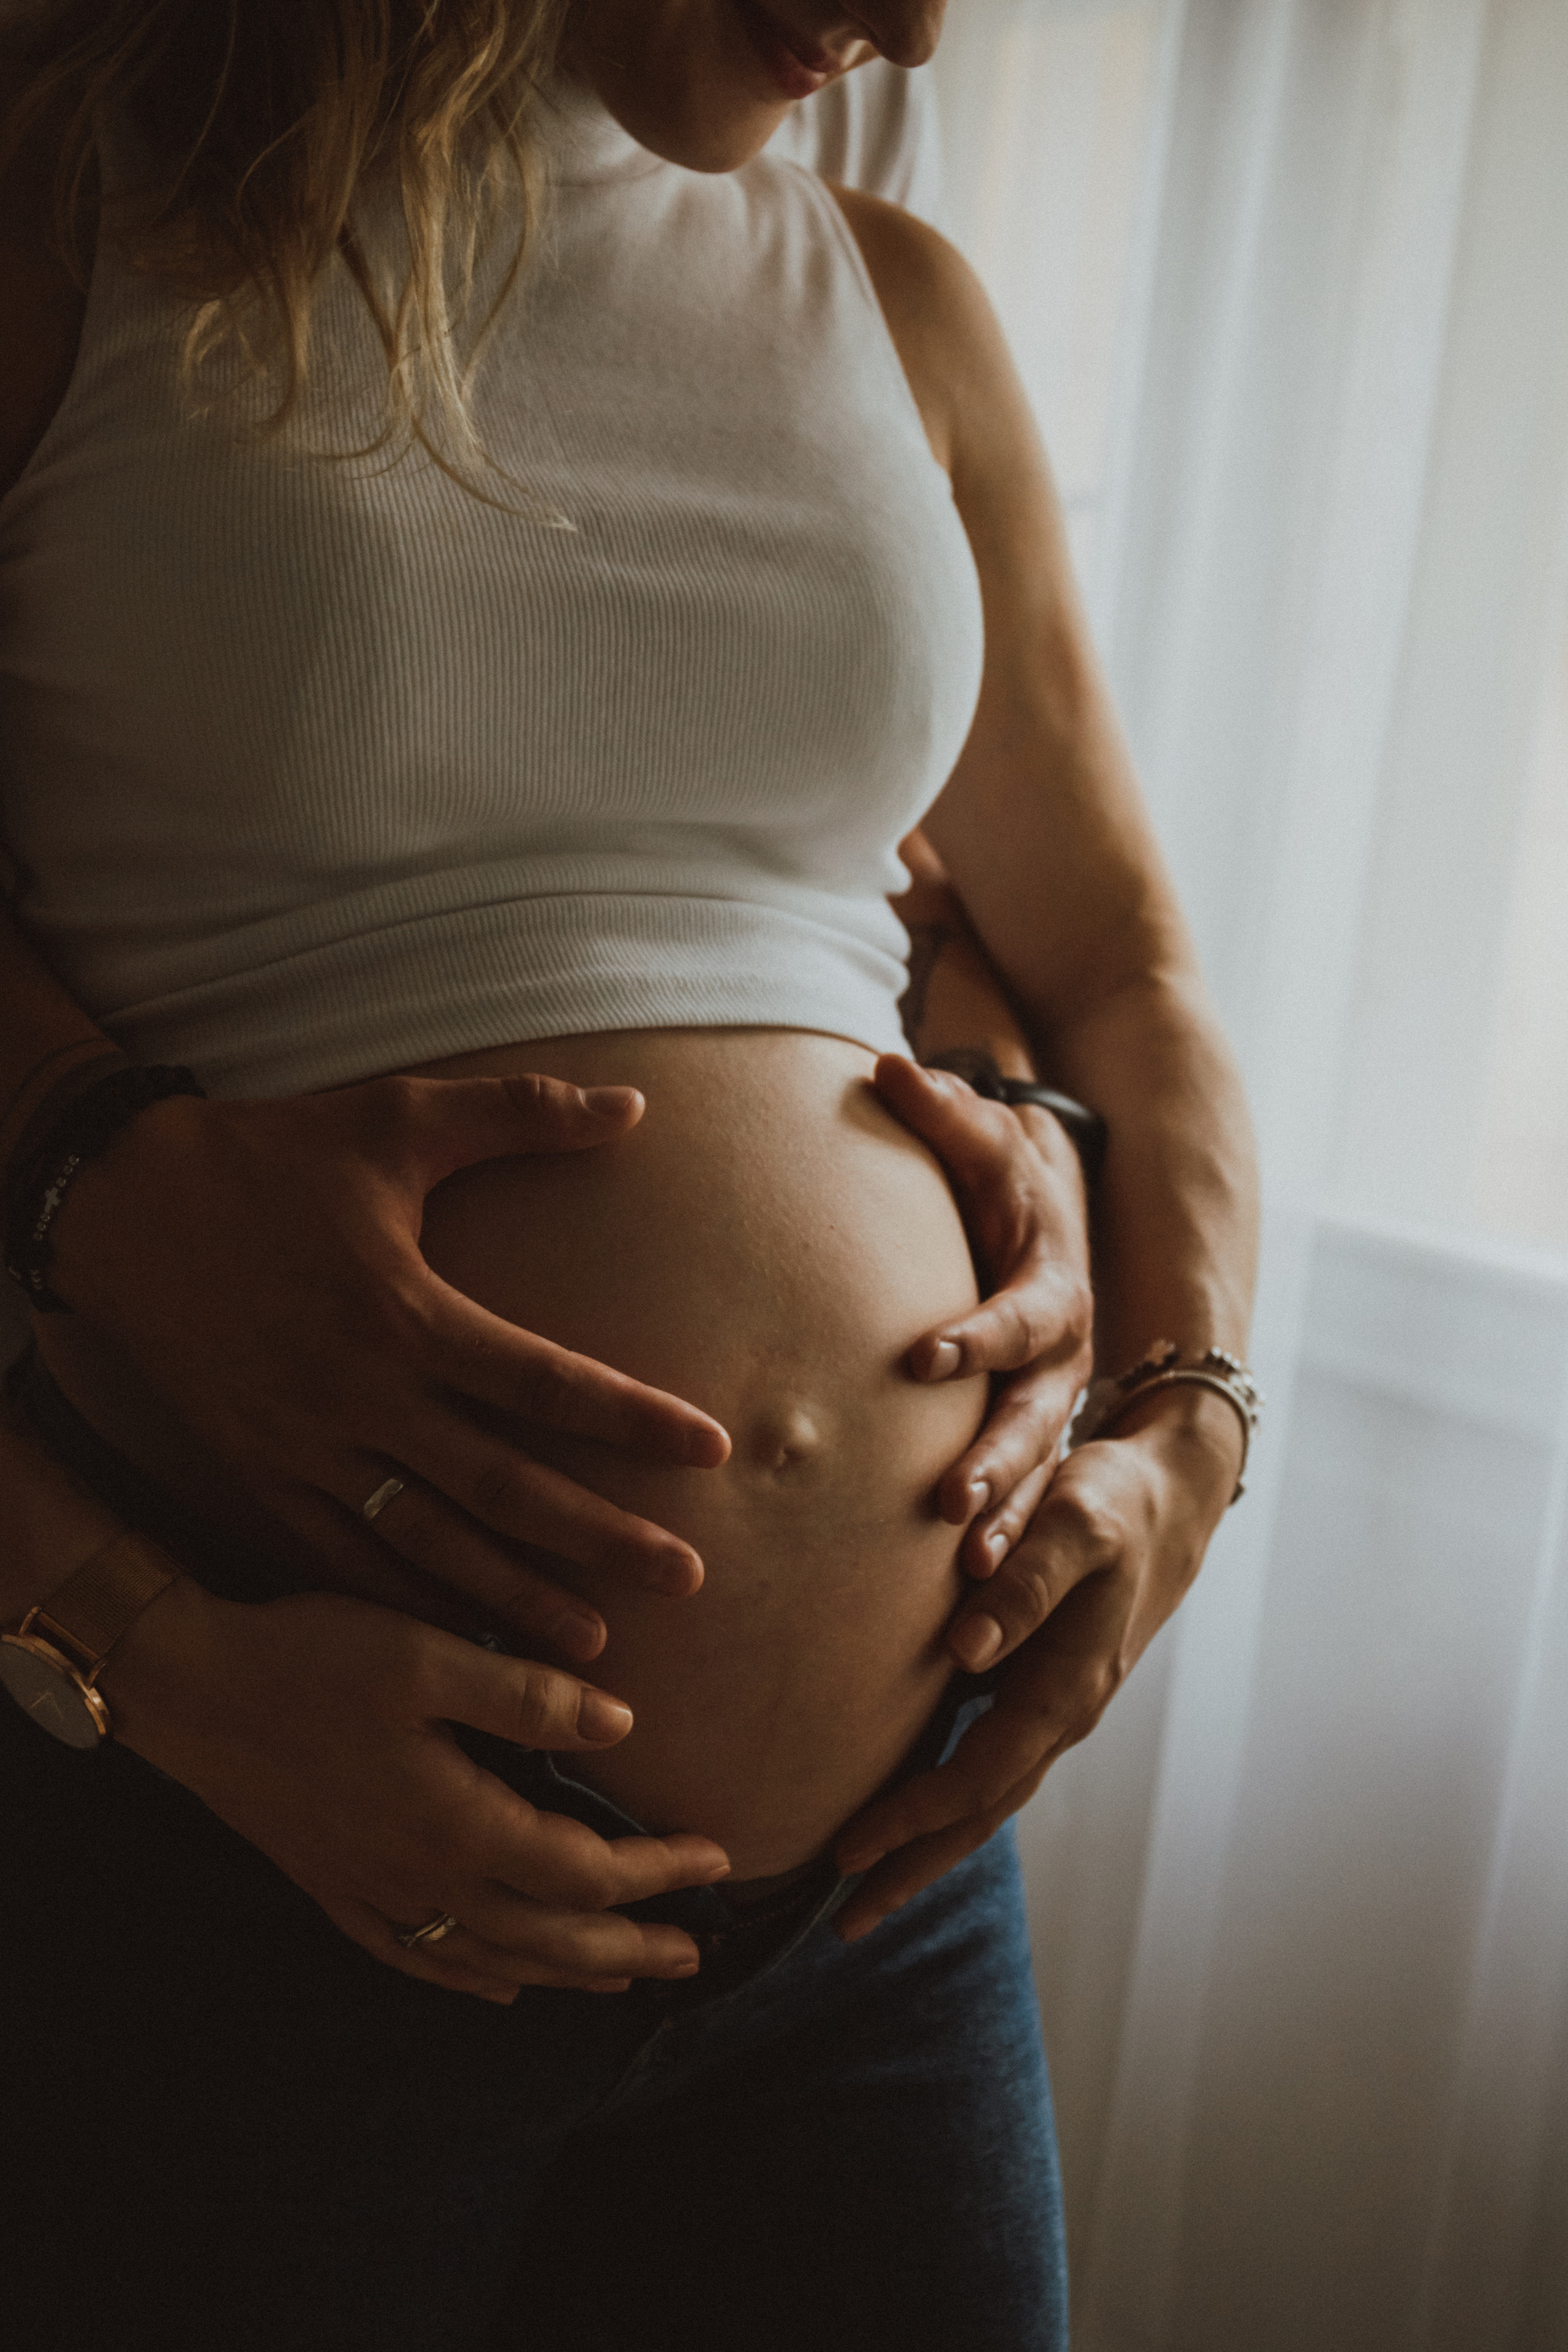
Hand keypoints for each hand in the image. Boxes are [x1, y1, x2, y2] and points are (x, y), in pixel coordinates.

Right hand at [43, 1073, 730, 1660]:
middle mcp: (360, 1396)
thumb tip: (635, 1102)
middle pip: (504, 1486)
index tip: (711, 1451)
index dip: (634, 1419)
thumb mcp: (394, 1117)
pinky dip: (409, 1605)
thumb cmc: (271, 1155)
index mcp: (403, 1312)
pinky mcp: (260, 1477)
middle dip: (602, 1538)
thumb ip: (520, 1111)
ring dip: (515, 1598)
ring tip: (596, 1641)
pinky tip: (467, 1641)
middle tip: (689, 1576)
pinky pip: (344, 1559)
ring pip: (428, 1544)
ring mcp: (305, 1448)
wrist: (120, 1205)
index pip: (546, 1382)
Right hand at [101, 1579, 731, 2003]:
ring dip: (565, 1972)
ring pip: (490, 1961)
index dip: (658, 1872)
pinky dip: (469, 1979)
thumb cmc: (312, 1659)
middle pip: (550, 1940)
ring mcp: (375, 1894)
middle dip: (630, 1947)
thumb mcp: (429, 1658)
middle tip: (695, 1953)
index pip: (587, 1873)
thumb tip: (622, 1728)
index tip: (718, 1859)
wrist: (190, 1690)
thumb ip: (528, 1698)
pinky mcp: (334, 1889)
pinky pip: (417, 1960)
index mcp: (459, 1825)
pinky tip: (495, 1986)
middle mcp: (423, 1879)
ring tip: (620, 1975)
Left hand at [831, 1385, 1240, 1938]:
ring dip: (927, 1848)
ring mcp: (1056, 1710)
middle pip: (982, 1814)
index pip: (980, 1777)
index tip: (848, 1849)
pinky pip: (989, 1766)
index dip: (914, 1818)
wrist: (1169, 1496)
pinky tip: (906, 1814)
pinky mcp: (1043, 1692)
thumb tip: (965, 1652)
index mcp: (1068, 1688)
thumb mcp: (1074, 1524)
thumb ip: (1025, 1585)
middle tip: (846, 1922)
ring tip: (864, 1890)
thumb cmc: (1114, 1503)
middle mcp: (1064, 1715)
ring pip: (987, 1799)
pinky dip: (946, 1803)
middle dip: (915, 1868)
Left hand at [873, 1056, 1093, 1572]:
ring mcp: (1056, 1407)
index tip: (918, 1358)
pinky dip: (1004, 1549)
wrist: (1052, 1213)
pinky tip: (968, 1604)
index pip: (1016, 1318)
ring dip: (1005, 1525)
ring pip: (1040, 1478)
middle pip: (1038, 1419)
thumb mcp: (984, 1139)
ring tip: (968, 1577)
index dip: (971, 1337)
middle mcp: (1064, 1358)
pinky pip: (1029, 1503)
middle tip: (947, 1503)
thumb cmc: (1004, 1176)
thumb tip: (883, 1065)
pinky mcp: (1037, 1442)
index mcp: (1051, 1287)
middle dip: (996, 1463)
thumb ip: (940, 1109)